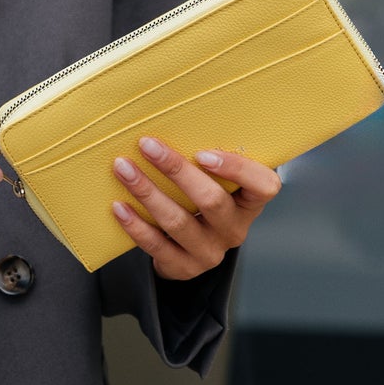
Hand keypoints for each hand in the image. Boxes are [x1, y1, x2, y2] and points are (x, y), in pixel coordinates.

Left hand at [110, 135, 280, 280]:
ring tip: (124, 168)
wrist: (187, 250)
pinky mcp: (183, 268)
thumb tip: (172, 116)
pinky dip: (135, 225)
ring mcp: (209, 252)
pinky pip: (157, 246)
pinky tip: (119, 206)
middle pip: (211, 201)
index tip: (203, 152)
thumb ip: (208, 160)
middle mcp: (233, 230)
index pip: (264, 187)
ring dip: (147, 192)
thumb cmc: (200, 203)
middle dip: (176, 170)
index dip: (237, 170)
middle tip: (147, 146)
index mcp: (248, 204)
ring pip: (177, 222)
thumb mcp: (216, 184)